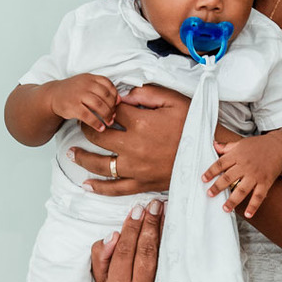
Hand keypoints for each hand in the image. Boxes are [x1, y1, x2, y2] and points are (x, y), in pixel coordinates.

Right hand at [48, 73, 118, 131]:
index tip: (116, 104)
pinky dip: (96, 123)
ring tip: (109, 122)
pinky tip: (100, 128)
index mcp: (90, 78)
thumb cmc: (73, 91)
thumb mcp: (86, 83)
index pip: (108, 85)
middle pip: (105, 96)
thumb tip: (119, 100)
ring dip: (107, 116)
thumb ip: (101, 89)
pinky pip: (88, 116)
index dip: (115, 96)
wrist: (53, 95)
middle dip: (112, 107)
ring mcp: (78, 95)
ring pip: (99, 105)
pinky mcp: (73, 107)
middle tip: (113, 116)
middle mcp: (85, 84)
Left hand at [71, 82, 188, 194]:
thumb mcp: (175, 101)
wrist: (211, 156)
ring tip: (70, 153)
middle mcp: (133, 146)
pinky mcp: (141, 183)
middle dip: (86, 127)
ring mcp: (135, 167)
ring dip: (82, 157)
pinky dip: (98, 187)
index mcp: (141, 122)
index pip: (112, 111)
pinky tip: (86, 183)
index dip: (104, 106)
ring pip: (99, 163)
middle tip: (81, 124)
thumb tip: (123, 94)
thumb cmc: (195, 126)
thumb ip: (147, 93)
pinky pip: (115, 188)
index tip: (102, 105)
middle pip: (98, 135)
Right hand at [91, 201, 162, 281]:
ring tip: (162, 209)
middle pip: (142, 252)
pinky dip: (170, 240)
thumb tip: (113, 236)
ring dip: (160, 229)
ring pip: (158, 255)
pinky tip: (172, 225)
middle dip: (147, 225)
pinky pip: (170, 261)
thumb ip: (101, 259)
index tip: (136, 210)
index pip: (123, 253)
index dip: (129, 230)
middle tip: (152, 204)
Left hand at [202, 133, 281, 218]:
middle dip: (218, 186)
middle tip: (210, 194)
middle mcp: (245, 166)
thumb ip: (227, 147)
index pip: (221, 164)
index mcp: (237, 155)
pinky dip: (253, 206)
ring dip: (233, 200)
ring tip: (225, 209)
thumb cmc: (258, 146)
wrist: (279, 148)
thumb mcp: (241, 143)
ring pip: (242, 189)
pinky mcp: (265, 182)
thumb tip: (214, 145)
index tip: (203, 179)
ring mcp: (255, 175)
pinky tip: (248, 214)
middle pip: (229, 177)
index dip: (211, 171)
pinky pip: (258, 196)